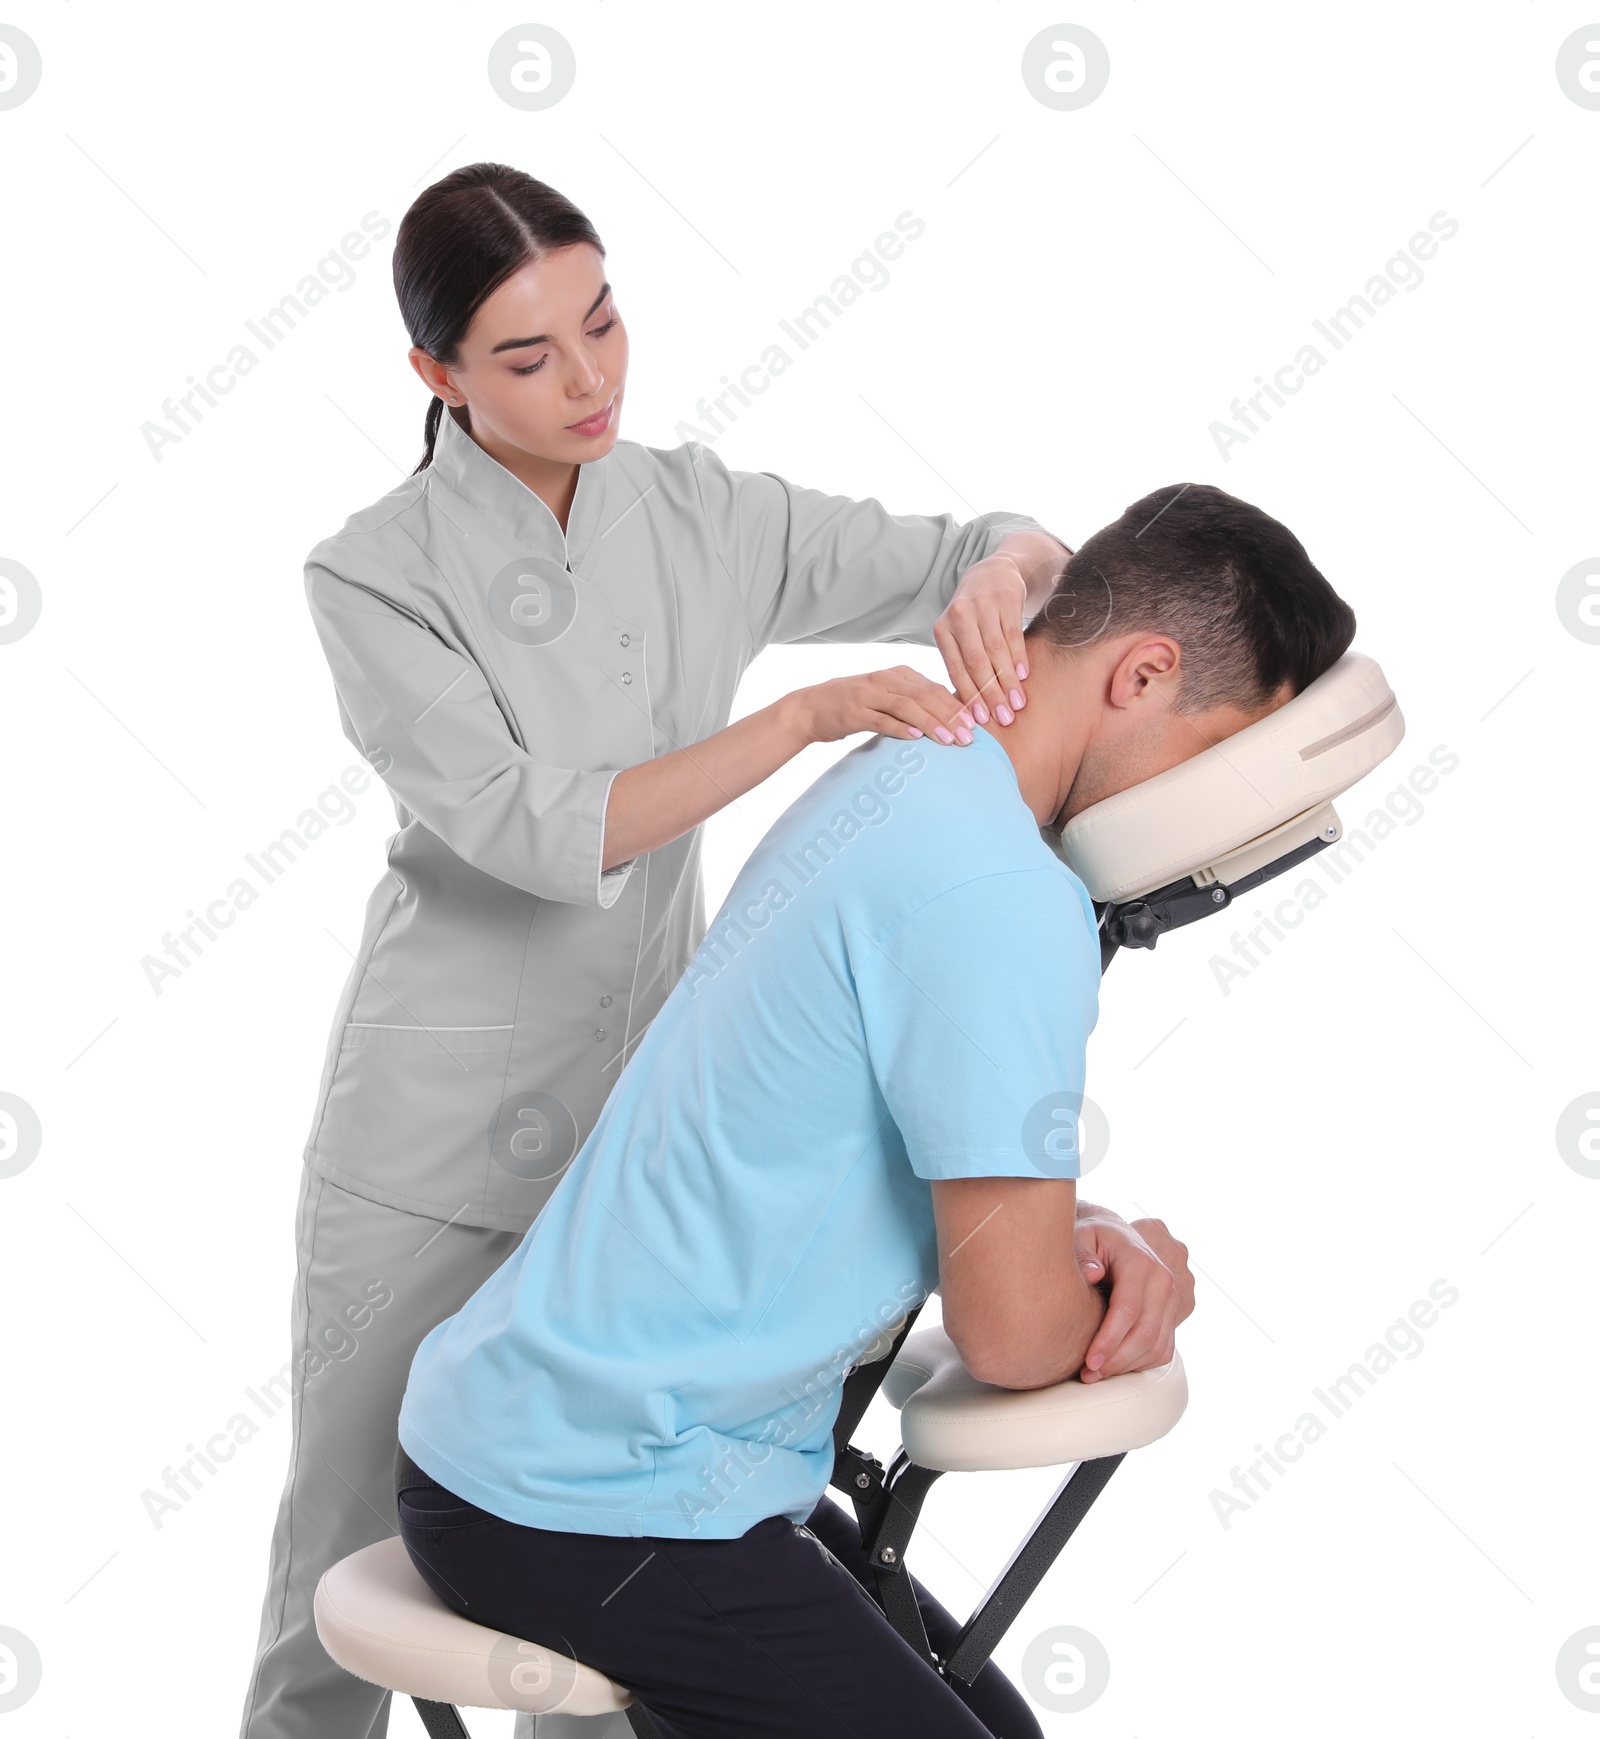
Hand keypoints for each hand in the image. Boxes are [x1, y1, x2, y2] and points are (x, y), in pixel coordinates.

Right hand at [787, 667, 973, 746]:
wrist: (809, 708)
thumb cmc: (854, 705)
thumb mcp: (886, 697)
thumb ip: (914, 702)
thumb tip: (950, 717)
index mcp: (898, 673)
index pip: (935, 687)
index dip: (958, 704)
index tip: (978, 723)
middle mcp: (885, 679)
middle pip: (925, 695)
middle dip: (951, 716)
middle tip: (971, 735)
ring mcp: (867, 694)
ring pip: (907, 706)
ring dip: (932, 723)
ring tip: (951, 740)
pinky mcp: (852, 712)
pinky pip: (880, 720)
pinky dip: (900, 728)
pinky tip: (916, 738)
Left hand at [933, 557, 1029, 727]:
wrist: (992, 573)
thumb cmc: (974, 615)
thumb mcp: (959, 634)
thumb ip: (962, 663)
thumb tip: (969, 708)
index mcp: (942, 629)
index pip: (955, 669)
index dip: (969, 696)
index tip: (981, 720)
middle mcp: (959, 616)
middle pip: (976, 663)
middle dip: (991, 694)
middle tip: (1004, 718)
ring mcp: (982, 606)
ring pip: (995, 651)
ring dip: (1008, 680)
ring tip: (1018, 703)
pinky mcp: (1005, 599)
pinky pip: (1013, 634)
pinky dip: (1019, 657)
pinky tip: (1025, 676)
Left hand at [1072, 1214, 1192, 1382]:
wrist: (1116, 1238)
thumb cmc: (1093, 1240)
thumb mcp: (1081, 1238)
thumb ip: (1082, 1254)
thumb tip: (1093, 1274)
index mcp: (1140, 1261)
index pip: (1128, 1309)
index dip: (1108, 1339)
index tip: (1088, 1361)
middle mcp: (1162, 1281)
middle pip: (1144, 1333)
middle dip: (1115, 1360)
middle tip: (1087, 1375)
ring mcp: (1171, 1300)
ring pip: (1156, 1346)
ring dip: (1125, 1367)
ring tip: (1094, 1375)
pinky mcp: (1172, 1316)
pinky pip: (1162, 1351)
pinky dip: (1139, 1365)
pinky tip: (1113, 1367)